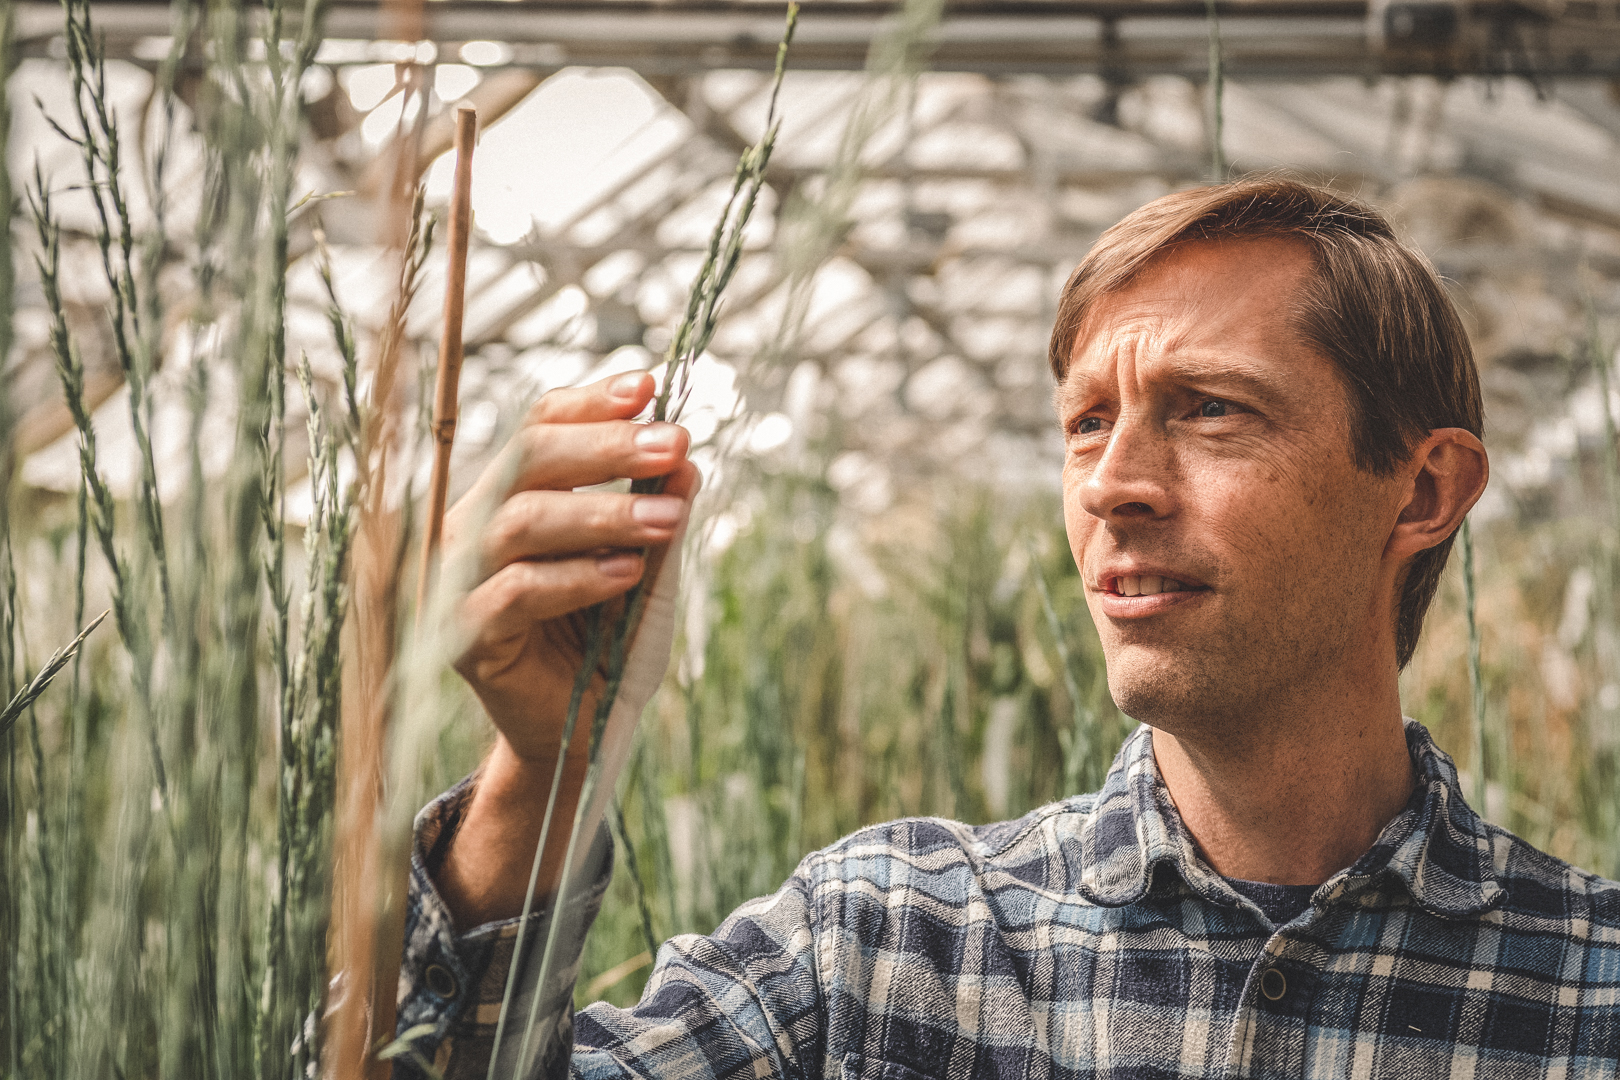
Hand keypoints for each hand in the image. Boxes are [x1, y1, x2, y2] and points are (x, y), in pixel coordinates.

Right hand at [437, 371, 697, 924]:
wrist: (586, 732)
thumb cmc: (611, 641)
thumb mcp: (649, 570)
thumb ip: (659, 513)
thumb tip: (687, 456)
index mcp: (510, 496)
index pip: (540, 426)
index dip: (592, 403)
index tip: (652, 386)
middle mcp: (473, 526)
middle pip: (528, 459)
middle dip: (606, 446)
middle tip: (674, 441)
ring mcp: (460, 580)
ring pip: (522, 522)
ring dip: (603, 514)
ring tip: (670, 519)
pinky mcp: (465, 638)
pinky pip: (516, 593)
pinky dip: (577, 578)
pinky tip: (628, 573)